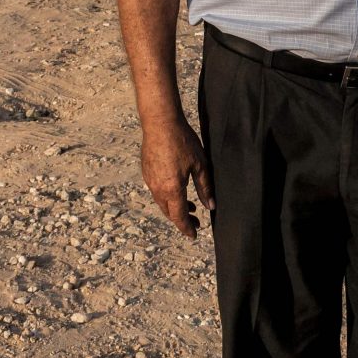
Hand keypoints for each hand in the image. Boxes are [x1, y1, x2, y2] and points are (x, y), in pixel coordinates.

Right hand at [140, 115, 213, 238]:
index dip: (187, 228)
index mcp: (172, 189)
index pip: (179, 217)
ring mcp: (150, 181)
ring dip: (175, 208)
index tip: (194, 235)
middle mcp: (158, 189)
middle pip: (169, 213)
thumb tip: (211, 206)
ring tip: (190, 206)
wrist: (160, 122)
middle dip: (182, 220)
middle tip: (196, 221)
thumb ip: (205, 187)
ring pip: (162, 203)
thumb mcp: (200, 165)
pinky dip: (167, 197)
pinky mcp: (146, 172)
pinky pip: (157, 192)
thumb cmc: (182, 141)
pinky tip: (177, 190)